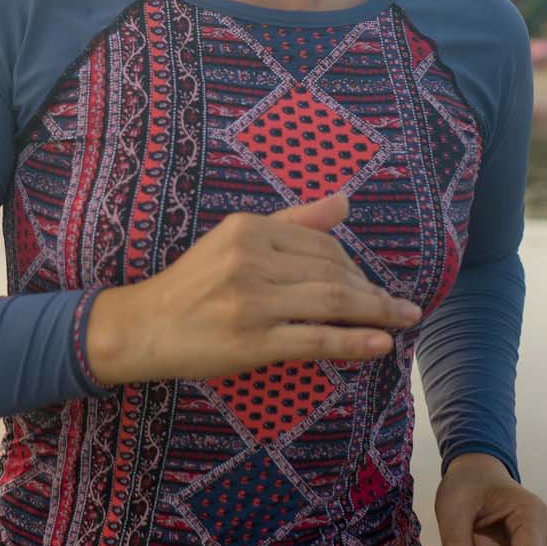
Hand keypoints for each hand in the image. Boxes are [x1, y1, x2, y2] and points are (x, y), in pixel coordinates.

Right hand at [82, 190, 422, 385]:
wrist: (142, 328)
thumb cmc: (191, 286)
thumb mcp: (234, 240)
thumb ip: (293, 222)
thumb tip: (345, 202)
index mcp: (248, 229)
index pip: (321, 244)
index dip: (354, 265)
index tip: (370, 284)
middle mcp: (250, 259)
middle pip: (331, 271)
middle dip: (370, 289)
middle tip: (396, 305)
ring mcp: (251, 301)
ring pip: (330, 302)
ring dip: (376, 311)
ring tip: (404, 318)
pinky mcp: (251, 341)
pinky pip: (315, 338)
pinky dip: (354, 340)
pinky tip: (380, 343)